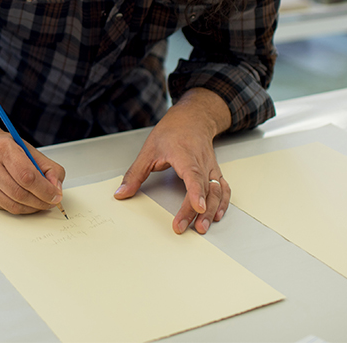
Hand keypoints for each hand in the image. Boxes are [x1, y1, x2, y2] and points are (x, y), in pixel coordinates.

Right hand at [0, 130, 65, 213]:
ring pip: (12, 205)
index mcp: (3, 148)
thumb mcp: (30, 150)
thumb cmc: (5, 148)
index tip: (56, 196)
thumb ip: (49, 168)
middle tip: (51, 202)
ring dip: (31, 208)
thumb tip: (56, 190)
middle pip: (20, 193)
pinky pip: (5, 208)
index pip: (27, 176)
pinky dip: (20, 208)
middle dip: (40, 202)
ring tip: (40, 203)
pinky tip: (25, 201)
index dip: (45, 190)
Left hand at [114, 88, 231, 234]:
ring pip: (217, 191)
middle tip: (185, 227)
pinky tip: (216, 215)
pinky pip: (224, 189)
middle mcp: (201, 162)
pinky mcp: (215, 172)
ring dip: (212, 210)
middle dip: (197, 211)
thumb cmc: (172, 131)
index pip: (193, 175)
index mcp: (185, 155)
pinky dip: (223, 203)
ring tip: (202, 227)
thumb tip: (122, 192)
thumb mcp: (148, 150)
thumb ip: (135, 174)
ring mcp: (210, 168)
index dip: (196, 192)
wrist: (192, 118)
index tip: (198, 206)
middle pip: (204, 189)